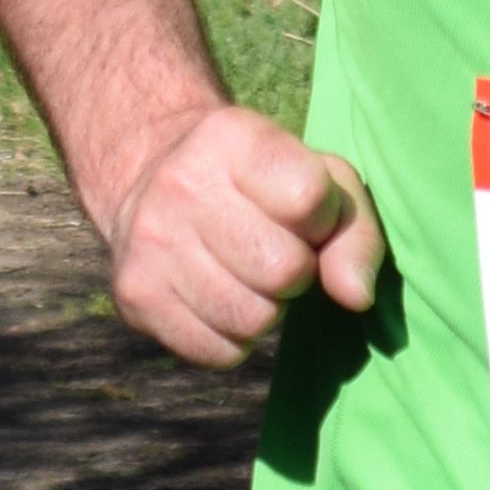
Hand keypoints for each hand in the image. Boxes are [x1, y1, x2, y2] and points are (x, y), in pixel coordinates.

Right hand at [96, 100, 383, 367]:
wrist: (149, 184)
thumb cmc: (259, 189)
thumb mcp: (319, 182)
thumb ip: (354, 234)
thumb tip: (354, 297)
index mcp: (233, 138)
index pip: (307, 198)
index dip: (321, 221)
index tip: (302, 213)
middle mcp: (182, 183)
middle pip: (283, 271)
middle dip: (294, 273)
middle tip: (272, 250)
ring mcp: (151, 242)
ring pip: (252, 320)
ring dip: (265, 310)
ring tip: (244, 275)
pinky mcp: (135, 294)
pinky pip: (218, 352)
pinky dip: (231, 339)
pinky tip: (218, 299)